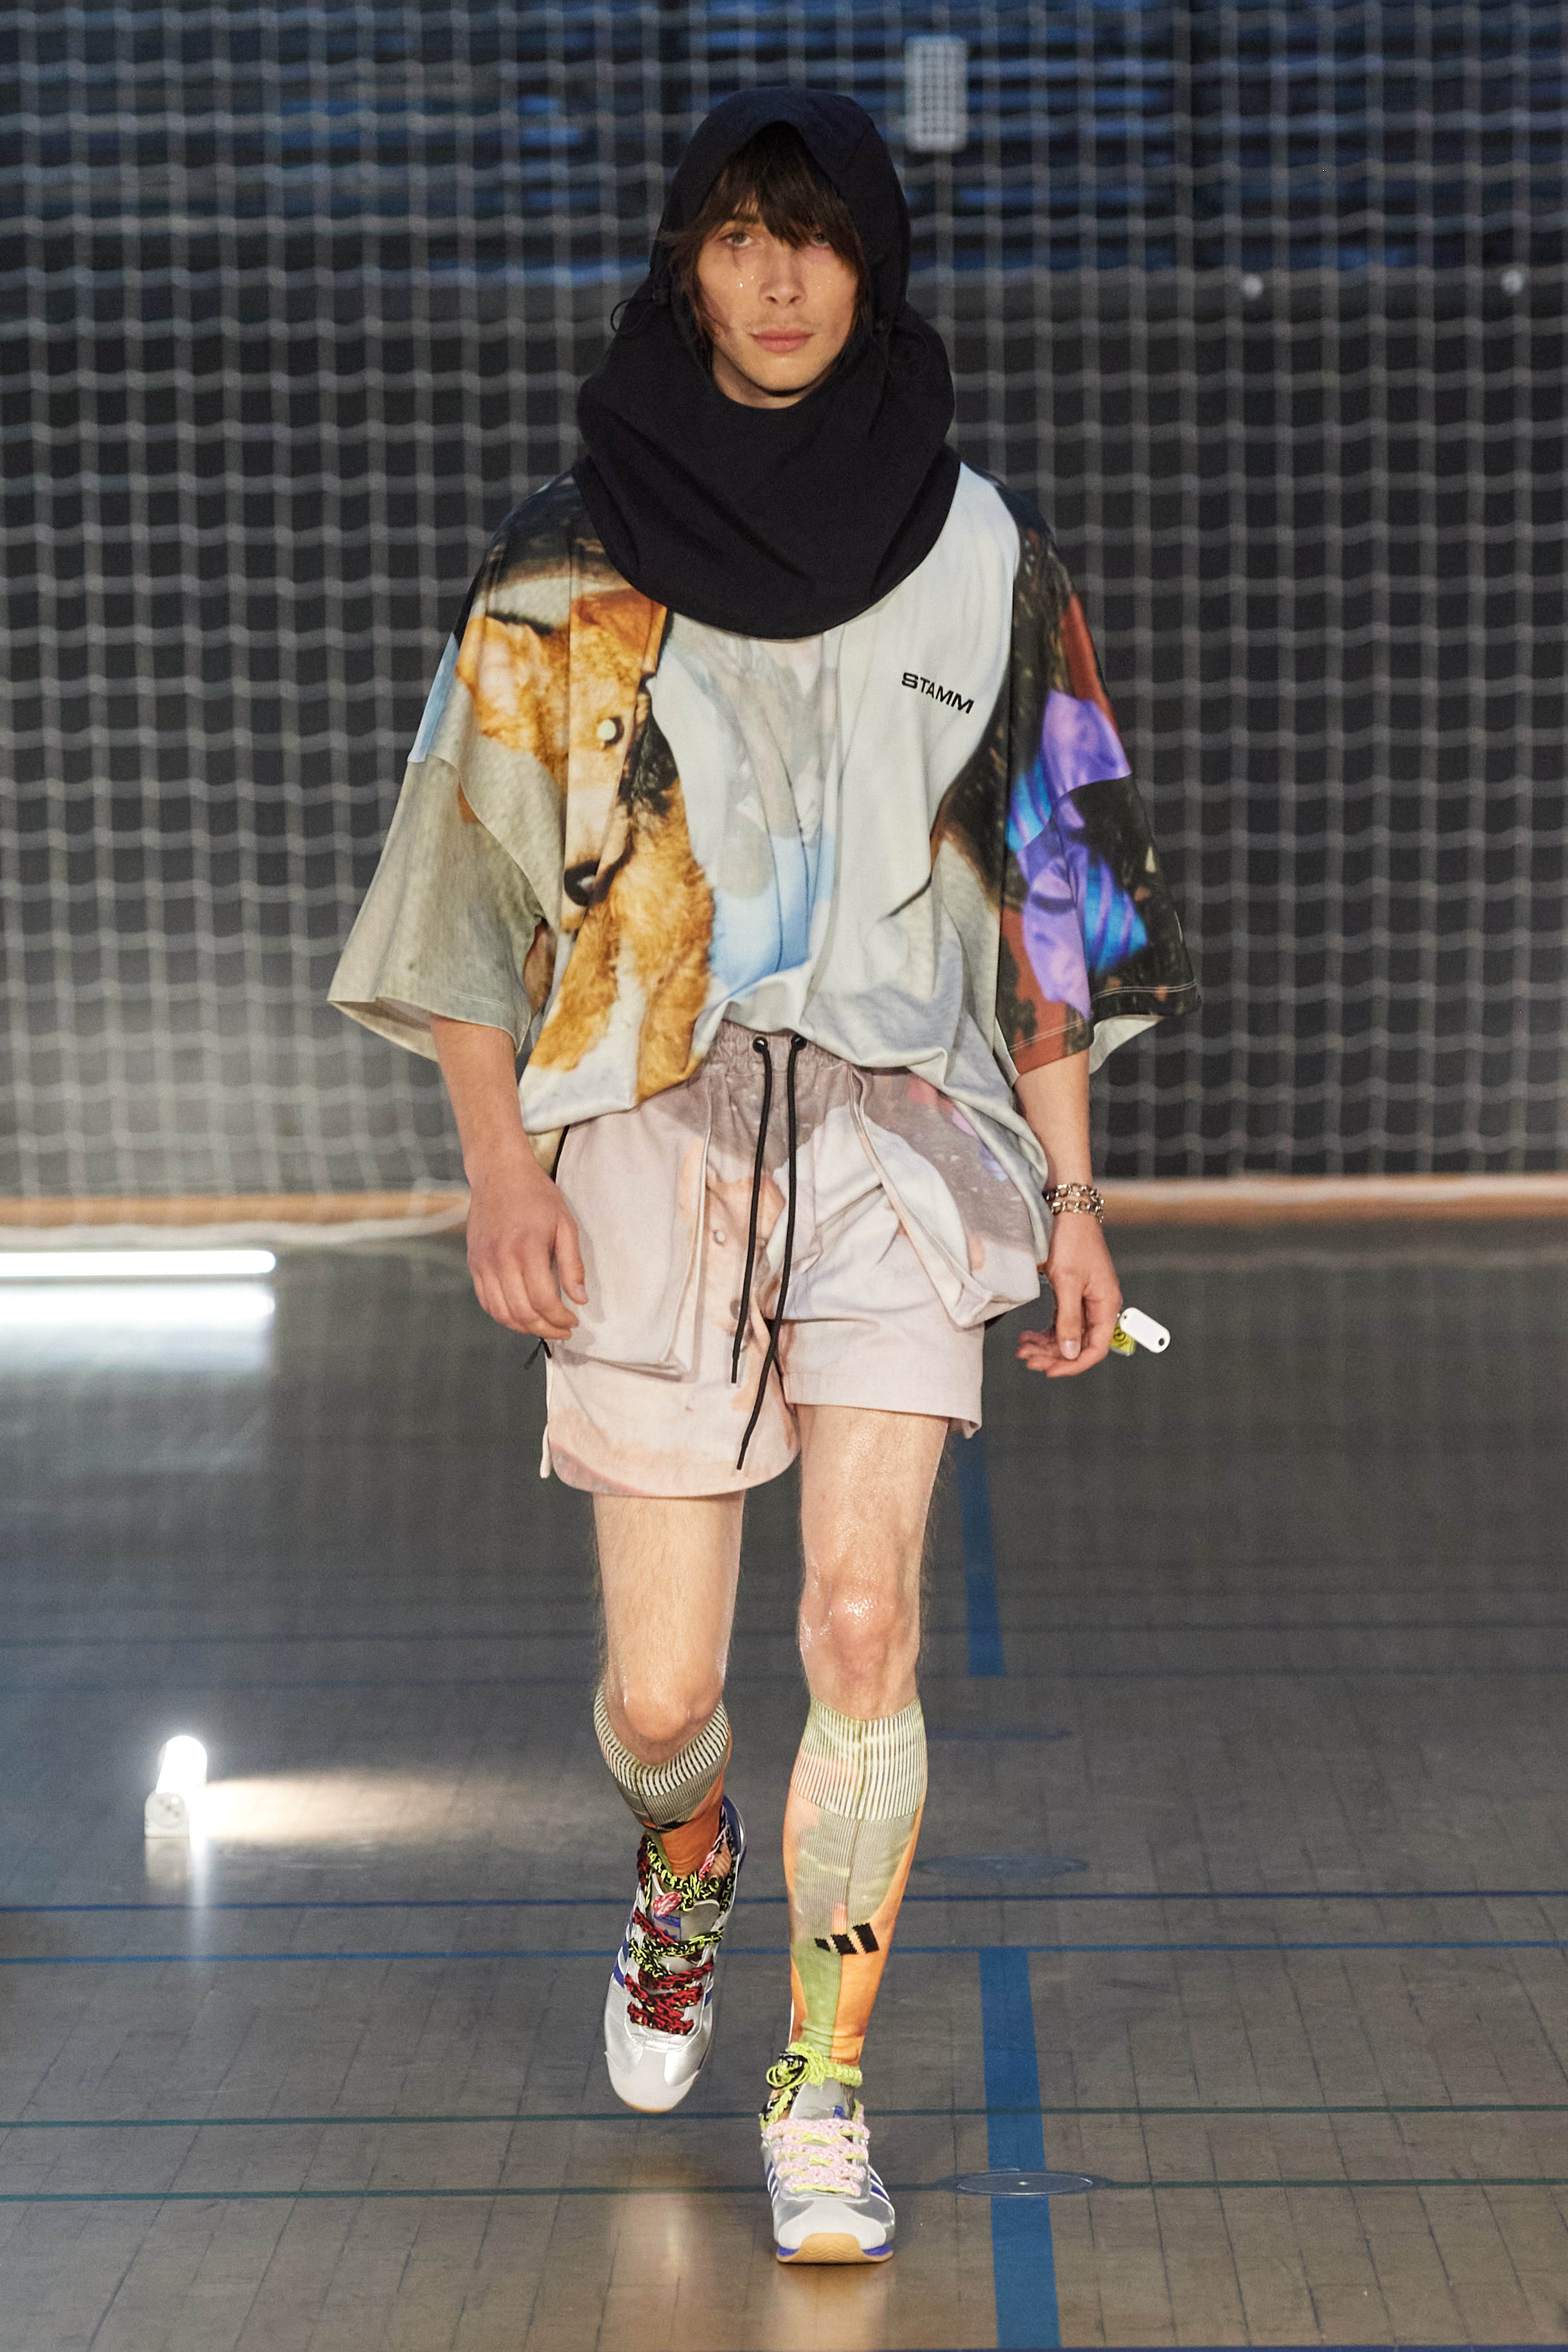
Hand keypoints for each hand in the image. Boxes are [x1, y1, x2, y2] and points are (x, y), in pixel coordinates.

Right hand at [465, 1160, 586, 1340]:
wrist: (499, 1174)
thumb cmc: (536, 1196)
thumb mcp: (565, 1224)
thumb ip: (572, 1264)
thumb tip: (579, 1299)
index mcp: (527, 1249)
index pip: (543, 1300)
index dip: (560, 1319)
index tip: (573, 1321)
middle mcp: (501, 1260)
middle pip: (522, 1312)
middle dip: (546, 1329)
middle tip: (563, 1330)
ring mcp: (483, 1263)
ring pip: (501, 1313)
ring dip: (524, 1328)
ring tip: (544, 1327)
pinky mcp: (474, 1264)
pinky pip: (486, 1301)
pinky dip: (504, 1315)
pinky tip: (521, 1315)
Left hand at [1015, 1212, 1121, 1377]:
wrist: (1065, 1210)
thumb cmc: (1071, 1242)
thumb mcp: (1067, 1283)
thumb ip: (1069, 1320)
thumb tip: (1071, 1353)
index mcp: (1106, 1304)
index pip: (1096, 1348)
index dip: (1073, 1364)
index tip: (1049, 1371)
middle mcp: (1099, 1305)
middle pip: (1079, 1344)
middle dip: (1053, 1355)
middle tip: (1026, 1360)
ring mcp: (1085, 1299)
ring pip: (1067, 1334)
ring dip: (1045, 1345)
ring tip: (1021, 1349)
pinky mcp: (1071, 1292)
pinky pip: (1060, 1320)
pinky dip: (1044, 1331)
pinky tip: (1027, 1335)